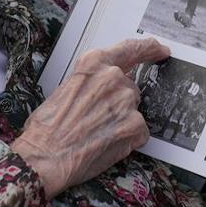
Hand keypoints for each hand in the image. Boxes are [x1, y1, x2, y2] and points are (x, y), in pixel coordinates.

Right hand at [12, 39, 169, 197]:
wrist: (44, 158)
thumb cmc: (46, 128)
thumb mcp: (65, 88)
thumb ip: (91, 81)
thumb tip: (103, 88)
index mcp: (94, 63)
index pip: (131, 48)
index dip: (150, 49)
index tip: (161, 51)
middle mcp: (113, 77)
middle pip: (130, 87)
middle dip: (118, 104)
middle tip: (96, 122)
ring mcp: (126, 101)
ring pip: (133, 110)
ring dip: (121, 122)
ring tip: (95, 135)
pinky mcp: (135, 126)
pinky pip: (139, 131)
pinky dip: (127, 140)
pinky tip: (106, 145)